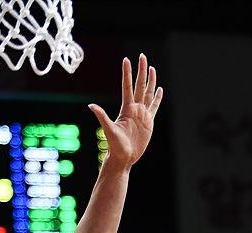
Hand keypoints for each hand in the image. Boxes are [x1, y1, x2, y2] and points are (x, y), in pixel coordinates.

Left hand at [89, 54, 162, 169]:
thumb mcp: (109, 130)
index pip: (127, 87)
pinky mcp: (149, 122)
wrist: (124, 157)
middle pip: (140, 86)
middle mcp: (135, 109)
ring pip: (148, 93)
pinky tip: (159, 89)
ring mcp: (142, 114)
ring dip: (150, 81)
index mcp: (127, 108)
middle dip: (141, 71)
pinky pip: (154, 107)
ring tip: (152, 68)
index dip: (127, 73)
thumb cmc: (115, 145)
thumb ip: (102, 116)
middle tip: (142, 56)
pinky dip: (157, 98)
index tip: (126, 59)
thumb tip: (91, 106)